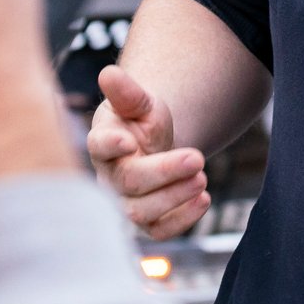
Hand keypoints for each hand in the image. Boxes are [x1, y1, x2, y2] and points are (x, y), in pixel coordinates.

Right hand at [88, 65, 210, 239]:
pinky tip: (204, 199)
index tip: (128, 141)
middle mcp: (109, 177)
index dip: (110, 145)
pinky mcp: (145, 221)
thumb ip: (128, 92)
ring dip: (175, 197)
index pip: (99, 145)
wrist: (151, 147)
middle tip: (197, 156)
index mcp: (103, 142)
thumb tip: (109, 72)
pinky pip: (158, 231)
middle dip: (164, 172)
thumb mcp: (139, 103)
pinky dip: (182, 219)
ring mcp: (124, 202)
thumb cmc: (139, 122)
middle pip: (130, 182)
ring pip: (141, 213)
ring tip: (202, 177)